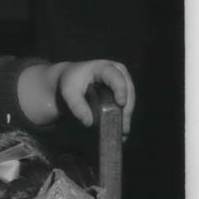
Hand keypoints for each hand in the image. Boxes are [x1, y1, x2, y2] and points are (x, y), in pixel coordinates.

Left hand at [19, 60, 134, 133]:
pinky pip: (126, 103)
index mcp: (103, 67)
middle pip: (128, 88)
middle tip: (123, 124)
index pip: (116, 77)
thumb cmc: (70, 83)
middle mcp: (116, 71)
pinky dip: (124, 116)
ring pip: (130, 97)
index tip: (121, 104)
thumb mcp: (68, 93)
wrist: (69, 80)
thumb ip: (77, 106)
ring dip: (127, 114)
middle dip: (127, 106)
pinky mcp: (121, 90)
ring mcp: (121, 80)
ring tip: (123, 131)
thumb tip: (89, 122)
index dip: (120, 90)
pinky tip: (122, 129)